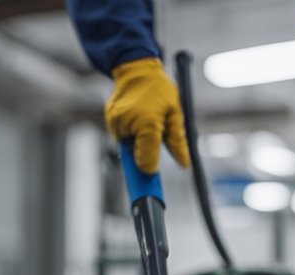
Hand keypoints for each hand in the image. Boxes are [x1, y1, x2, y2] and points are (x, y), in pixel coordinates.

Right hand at [106, 57, 190, 174]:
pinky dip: (128, 136)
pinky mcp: (110, 119)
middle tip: (153, 157)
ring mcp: (116, 121)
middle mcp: (128, 124)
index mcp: (148, 123)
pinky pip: (120, 137)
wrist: (136, 68)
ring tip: (146, 125)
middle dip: (145, 157)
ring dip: (136, 145)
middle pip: (135, 156)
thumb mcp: (176, 113)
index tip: (152, 185)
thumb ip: (178, 141)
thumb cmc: (160, 89)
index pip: (146, 160)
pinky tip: (136, 121)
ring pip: (126, 147)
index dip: (150, 171)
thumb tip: (184, 164)